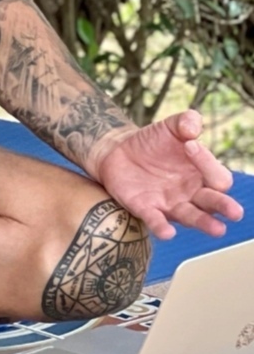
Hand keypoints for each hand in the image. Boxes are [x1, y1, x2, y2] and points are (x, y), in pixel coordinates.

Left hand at [95, 110, 243, 239]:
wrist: (119, 150)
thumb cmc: (153, 142)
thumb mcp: (170, 126)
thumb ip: (186, 121)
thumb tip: (193, 129)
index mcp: (202, 175)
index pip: (217, 176)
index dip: (207, 162)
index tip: (189, 145)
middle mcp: (191, 194)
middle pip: (213, 203)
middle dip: (224, 206)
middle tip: (234, 212)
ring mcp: (170, 204)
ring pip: (191, 217)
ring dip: (203, 223)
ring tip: (218, 229)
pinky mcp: (147, 209)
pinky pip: (156, 221)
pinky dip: (162, 228)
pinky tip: (168, 233)